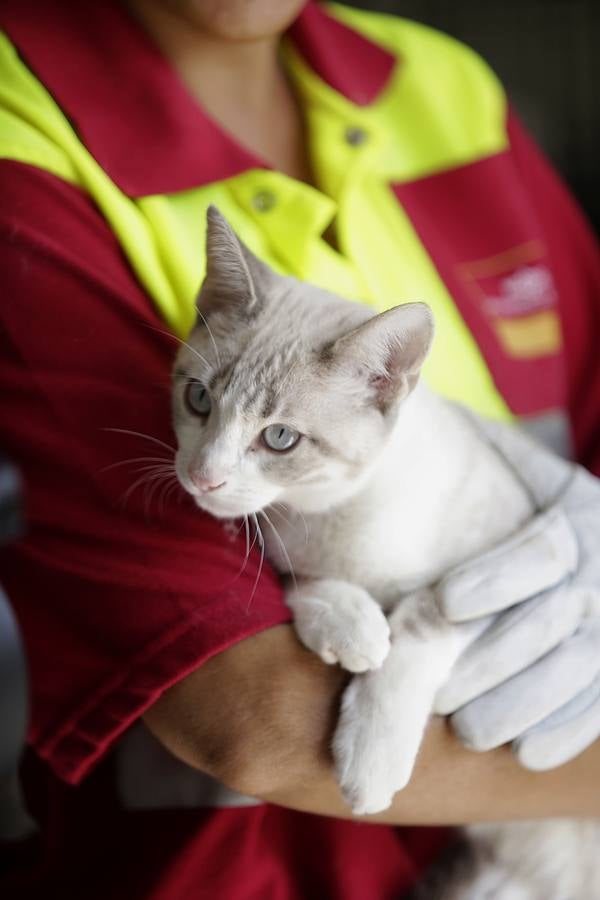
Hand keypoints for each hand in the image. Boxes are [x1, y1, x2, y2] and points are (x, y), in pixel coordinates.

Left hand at [433, 415, 599, 770]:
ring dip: (526, 703)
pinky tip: (526, 753)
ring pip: (581, 666)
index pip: (544, 550)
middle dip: (499, 658)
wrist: (584, 536)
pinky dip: (569, 728)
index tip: (442, 604)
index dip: (497, 579)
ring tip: (471, 730)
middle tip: (440, 690)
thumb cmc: (518, 495)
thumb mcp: (513, 464)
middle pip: (559, 618)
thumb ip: (475, 453)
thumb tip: (408, 424)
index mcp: (581, 515)